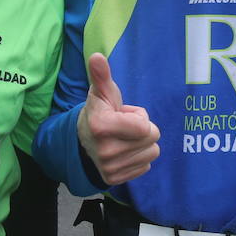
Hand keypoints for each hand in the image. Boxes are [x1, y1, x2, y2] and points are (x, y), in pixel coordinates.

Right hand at [76, 53, 159, 184]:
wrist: (84, 140)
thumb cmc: (100, 111)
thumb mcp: (101, 92)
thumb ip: (102, 74)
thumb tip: (97, 56)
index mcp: (102, 126)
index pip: (146, 127)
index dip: (139, 117)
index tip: (123, 114)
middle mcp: (105, 150)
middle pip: (152, 140)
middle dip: (142, 130)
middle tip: (124, 126)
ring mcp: (109, 167)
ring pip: (152, 153)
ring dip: (142, 144)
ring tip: (124, 137)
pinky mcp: (114, 179)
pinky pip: (145, 166)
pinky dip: (138, 158)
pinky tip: (123, 151)